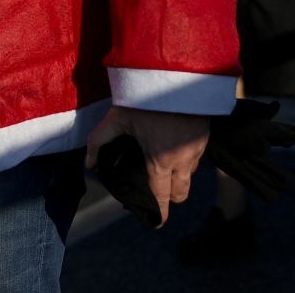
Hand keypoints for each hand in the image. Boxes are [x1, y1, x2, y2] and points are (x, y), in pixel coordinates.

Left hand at [85, 107, 209, 225]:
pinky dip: (188, 158)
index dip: (159, 214)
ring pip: (191, 175)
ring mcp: (198, 149)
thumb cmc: (144, 97)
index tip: (157, 221)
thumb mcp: (117, 118)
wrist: (175, 72)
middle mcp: (183, 160)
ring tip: (164, 162)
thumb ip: (98, 142)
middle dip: (171, 197)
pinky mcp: (206, 136)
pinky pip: (198, 157)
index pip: (162, 198)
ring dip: (180, 175)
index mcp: (160, 162)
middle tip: (158, 189)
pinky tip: (174, 145)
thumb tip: (89, 164)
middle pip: (182, 193)